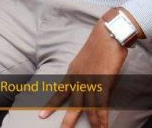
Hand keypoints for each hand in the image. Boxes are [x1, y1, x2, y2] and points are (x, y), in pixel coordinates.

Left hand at [39, 8, 140, 127]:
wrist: (109, 32)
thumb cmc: (101, 42)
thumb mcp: (86, 58)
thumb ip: (84, 71)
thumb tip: (88, 81)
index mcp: (73, 71)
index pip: (60, 91)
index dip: (51, 105)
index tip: (41, 115)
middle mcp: (79, 78)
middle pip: (72, 104)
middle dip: (67, 120)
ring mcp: (91, 80)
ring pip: (89, 108)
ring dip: (92, 124)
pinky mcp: (103, 81)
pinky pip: (101, 105)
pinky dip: (102, 119)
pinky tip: (102, 127)